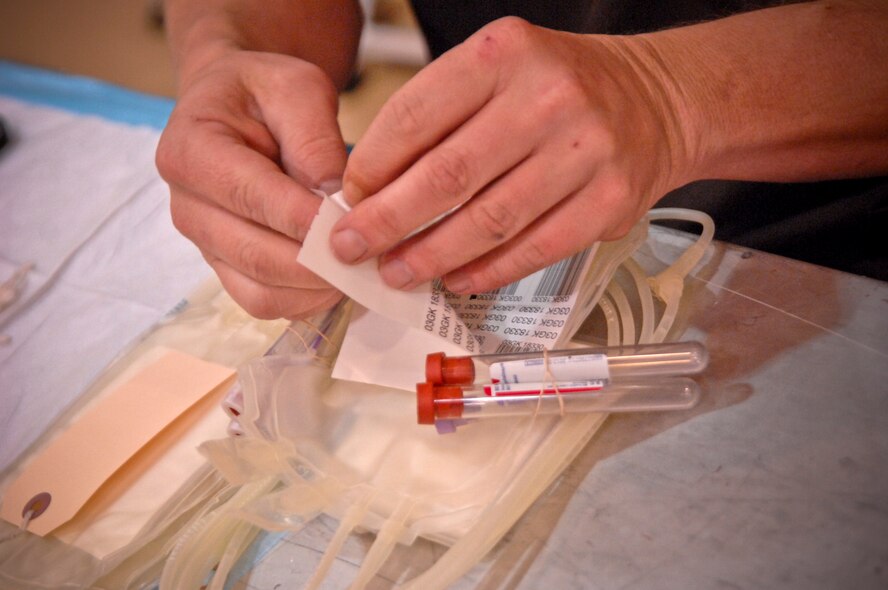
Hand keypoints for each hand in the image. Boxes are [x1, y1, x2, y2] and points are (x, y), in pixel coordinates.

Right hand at [157, 50, 345, 317]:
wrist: (236, 108)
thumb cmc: (264, 93)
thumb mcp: (295, 88)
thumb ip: (314, 137)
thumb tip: (335, 197)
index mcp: (191, 151)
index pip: (254, 199)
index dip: (309, 220)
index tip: (357, 225)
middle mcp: (188, 207)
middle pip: (257, 257)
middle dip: (321, 264)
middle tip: (372, 256)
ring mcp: (205, 246)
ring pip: (262, 295)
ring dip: (318, 290)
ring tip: (360, 268)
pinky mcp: (227, 269)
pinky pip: (267, 303)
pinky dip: (308, 300)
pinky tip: (341, 277)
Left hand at [332, 17, 693, 292]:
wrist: (656, 99)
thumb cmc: (559, 87)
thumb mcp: (498, 69)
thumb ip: (440, 115)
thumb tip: (374, 187)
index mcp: (504, 53)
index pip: (415, 115)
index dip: (372, 167)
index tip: (349, 199)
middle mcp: (547, 96)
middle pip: (447, 175)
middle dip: (388, 222)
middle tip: (352, 248)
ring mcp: (584, 151)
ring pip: (488, 221)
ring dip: (432, 256)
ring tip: (397, 272)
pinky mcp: (610, 200)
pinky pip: (535, 249)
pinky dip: (488, 271)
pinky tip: (457, 280)